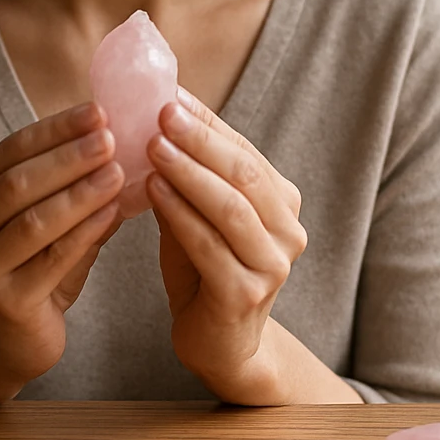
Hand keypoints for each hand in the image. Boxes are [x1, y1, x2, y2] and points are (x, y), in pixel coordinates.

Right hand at [0, 101, 124, 391]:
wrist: (13, 341)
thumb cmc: (34, 267)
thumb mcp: (45, 218)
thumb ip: (68, 181)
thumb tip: (118, 134)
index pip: (8, 151)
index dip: (54, 130)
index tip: (98, 111)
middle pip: (16, 183)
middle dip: (68, 157)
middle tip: (111, 138)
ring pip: (32, 221)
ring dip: (79, 193)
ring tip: (118, 172)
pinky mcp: (4, 303)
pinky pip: (52, 259)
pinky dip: (86, 231)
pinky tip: (114, 212)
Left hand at [146, 87, 307, 402]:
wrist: (220, 346)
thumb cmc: (204, 271)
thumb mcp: (197, 215)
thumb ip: (187, 176)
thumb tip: (152, 117)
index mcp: (282, 203)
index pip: (244, 151)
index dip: (207, 121)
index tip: (169, 93)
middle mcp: (288, 232)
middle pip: (244, 174)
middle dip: (200, 139)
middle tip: (161, 112)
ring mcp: (272, 266)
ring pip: (230, 208)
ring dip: (189, 172)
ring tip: (152, 146)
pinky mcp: (245, 295)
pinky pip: (209, 246)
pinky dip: (180, 214)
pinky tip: (153, 191)